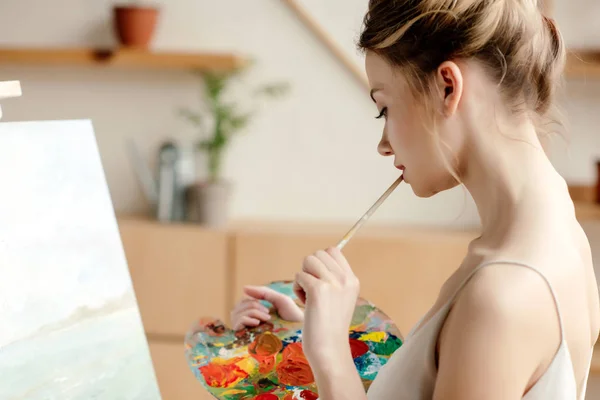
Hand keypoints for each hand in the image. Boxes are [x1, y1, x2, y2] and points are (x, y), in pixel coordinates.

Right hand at [230, 285, 303, 330]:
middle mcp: (249, 323)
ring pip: (235, 314)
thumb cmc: (292, 317)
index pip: (241, 304)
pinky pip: (236, 323)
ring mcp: (247, 331)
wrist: (300, 331)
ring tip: (266, 318)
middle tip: (267, 313)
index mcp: (256, 314)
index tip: (266, 307)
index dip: (251, 301)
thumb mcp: (279, 300)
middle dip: (252, 306)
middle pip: (237, 308)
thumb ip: (263, 292)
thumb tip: (243, 288)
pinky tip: (257, 322)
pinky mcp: (246, 340)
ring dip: (251, 311)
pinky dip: (246, 318)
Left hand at [294, 247, 359, 368]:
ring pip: (308, 261)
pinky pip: (299, 275)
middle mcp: (345, 279)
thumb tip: (315, 259)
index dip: (320, 262)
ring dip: (302, 277)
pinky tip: (305, 303)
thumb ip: (333, 279)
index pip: (333, 250)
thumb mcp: (339, 298)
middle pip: (318, 254)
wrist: (329, 350)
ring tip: (308, 296)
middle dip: (310, 270)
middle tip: (313, 291)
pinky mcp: (318, 290)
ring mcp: (333, 283)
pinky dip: (297, 288)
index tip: (319, 281)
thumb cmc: (328, 326)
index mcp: (352, 280)